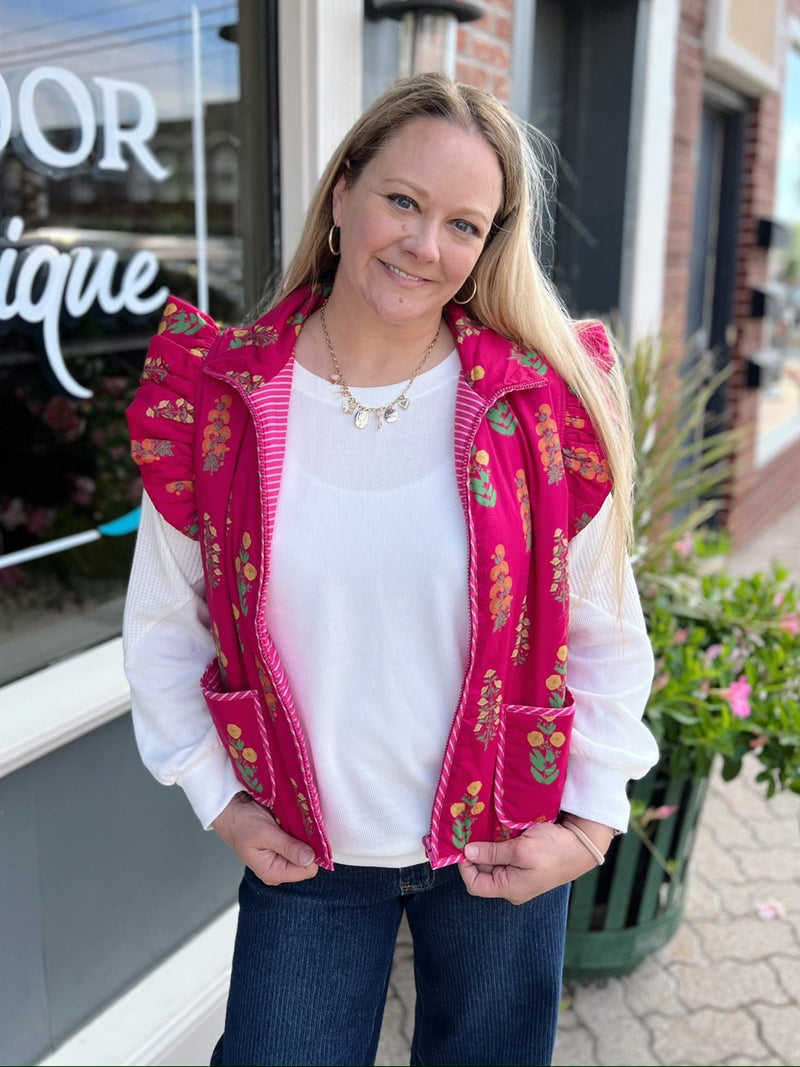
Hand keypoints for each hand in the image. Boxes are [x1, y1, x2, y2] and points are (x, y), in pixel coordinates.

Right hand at [212, 792, 318, 884]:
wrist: (232, 809)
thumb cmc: (241, 823)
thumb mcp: (265, 833)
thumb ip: (288, 847)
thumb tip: (310, 859)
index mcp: (273, 872)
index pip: (307, 870)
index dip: (312, 852)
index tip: (308, 834)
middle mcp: (280, 868)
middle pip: (309, 860)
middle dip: (308, 843)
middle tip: (297, 826)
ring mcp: (282, 857)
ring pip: (307, 849)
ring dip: (304, 834)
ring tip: (292, 822)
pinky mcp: (284, 845)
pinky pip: (301, 840)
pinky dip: (300, 829)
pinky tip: (291, 821)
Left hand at [458, 817, 612, 904]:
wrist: (583, 844)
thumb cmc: (554, 850)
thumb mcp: (521, 850)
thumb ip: (492, 852)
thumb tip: (466, 852)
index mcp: (510, 889)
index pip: (474, 884)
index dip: (465, 865)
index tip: (464, 843)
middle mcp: (512, 884)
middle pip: (482, 870)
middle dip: (476, 850)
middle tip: (473, 830)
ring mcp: (519, 873)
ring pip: (493, 859)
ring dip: (488, 843)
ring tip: (485, 826)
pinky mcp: (525, 861)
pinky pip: (505, 853)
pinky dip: (499, 840)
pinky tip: (499, 827)